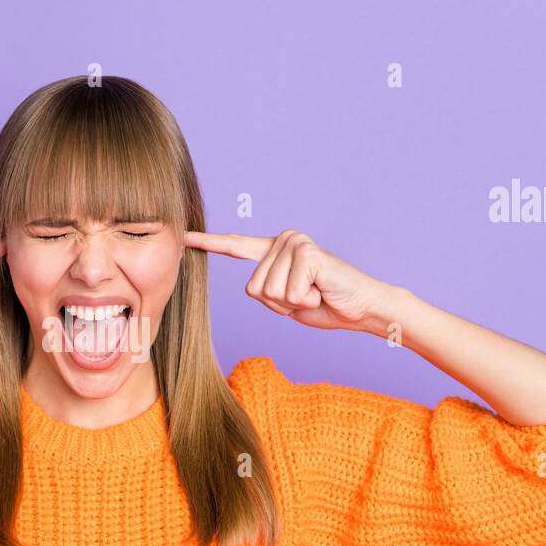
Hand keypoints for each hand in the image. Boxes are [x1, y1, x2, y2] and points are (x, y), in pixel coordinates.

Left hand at [183, 228, 395, 332]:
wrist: (361, 308)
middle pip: (254, 289)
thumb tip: (253, 288)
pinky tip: (321, 289)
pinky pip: (289, 292)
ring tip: (314, 292)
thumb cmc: (325, 305)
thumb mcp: (285, 301)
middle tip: (306, 296)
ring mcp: (294, 242)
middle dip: (279, 305)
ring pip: (269, 292)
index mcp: (273, 251)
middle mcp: (282, 240)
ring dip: (293, 303)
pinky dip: (306, 300)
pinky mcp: (307, 252)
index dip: (208, 244)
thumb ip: (266, 291)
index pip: (236, 247)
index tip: (183, 237)